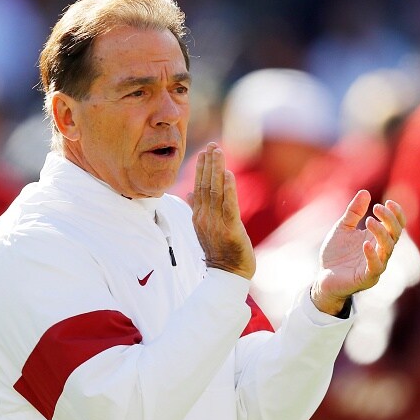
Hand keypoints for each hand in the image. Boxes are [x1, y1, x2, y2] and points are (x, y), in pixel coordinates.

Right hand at [187, 143, 255, 279]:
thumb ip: (197, 208)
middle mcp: (204, 217)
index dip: (202, 169)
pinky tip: (228, 173)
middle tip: (212, 145)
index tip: (205, 152)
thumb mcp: (205, 228)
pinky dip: (228, 188)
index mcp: (198, 216)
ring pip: (214, 191)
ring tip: (218, 152)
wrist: (226, 274)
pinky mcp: (230, 229)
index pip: (198, 188)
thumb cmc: (219, 251)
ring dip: (216, 170)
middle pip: (204, 186)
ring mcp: (216, 223)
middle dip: (209, 164)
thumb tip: (189, 192)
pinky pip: (228, 205)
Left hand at [312, 190, 405, 314]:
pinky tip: (365, 243)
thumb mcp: (343, 228)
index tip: (388, 202)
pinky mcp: (367, 278)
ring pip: (387, 249)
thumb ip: (353, 212)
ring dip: (381, 233)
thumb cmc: (336, 253)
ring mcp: (375, 265)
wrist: (324, 276)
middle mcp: (380, 252)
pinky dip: (372, 255)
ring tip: (369, 221)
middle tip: (377, 208)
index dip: (396, 214)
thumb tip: (365, 192)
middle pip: (394, 235)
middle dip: (389, 220)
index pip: (396, 226)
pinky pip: (375, 266)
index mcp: (377, 239)